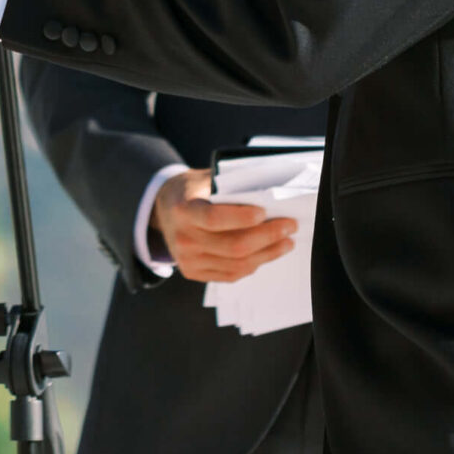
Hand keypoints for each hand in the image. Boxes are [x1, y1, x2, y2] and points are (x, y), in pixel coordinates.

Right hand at [150, 168, 296, 282]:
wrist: (163, 210)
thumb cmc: (191, 191)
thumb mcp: (203, 180)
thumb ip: (229, 187)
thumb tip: (268, 194)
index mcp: (183, 211)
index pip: (214, 218)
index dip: (241, 217)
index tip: (265, 212)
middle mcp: (183, 239)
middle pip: (233, 246)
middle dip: (267, 237)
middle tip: (290, 226)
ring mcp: (188, 260)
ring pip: (237, 264)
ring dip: (267, 254)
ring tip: (286, 242)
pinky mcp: (194, 272)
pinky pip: (231, 274)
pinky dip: (253, 264)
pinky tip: (267, 253)